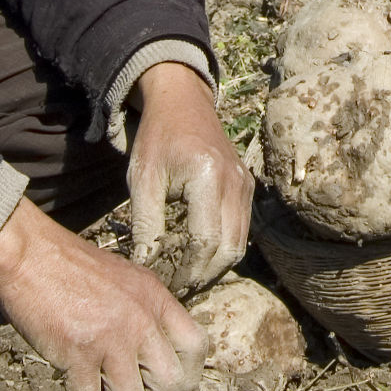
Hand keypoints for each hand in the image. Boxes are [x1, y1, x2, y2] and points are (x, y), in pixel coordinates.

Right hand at [0, 197, 205, 390]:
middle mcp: (141, 320)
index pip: (195, 347)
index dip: (187, 377)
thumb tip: (153, 350)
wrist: (28, 255)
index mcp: (156, 299)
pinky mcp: (78, 355)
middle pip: (170, 385)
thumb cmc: (70, 267)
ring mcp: (111, 339)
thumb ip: (144, 310)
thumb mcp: (124, 278)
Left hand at [124, 61, 252, 295]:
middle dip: (205, 275)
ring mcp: (245, 185)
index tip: (169, 285)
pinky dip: (223, 248)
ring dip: (216, 266)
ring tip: (188, 277)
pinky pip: (241, 229)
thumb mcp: (143, 178)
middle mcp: (234, 183)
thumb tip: (147, 265)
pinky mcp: (247, 187)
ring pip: (239, 243)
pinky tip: (200, 255)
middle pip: (229, 249)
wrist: (182, 102)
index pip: (204, 241)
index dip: (188, 270)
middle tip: (180, 288)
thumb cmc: (157, 138)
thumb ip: (145, 224)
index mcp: (207, 178)